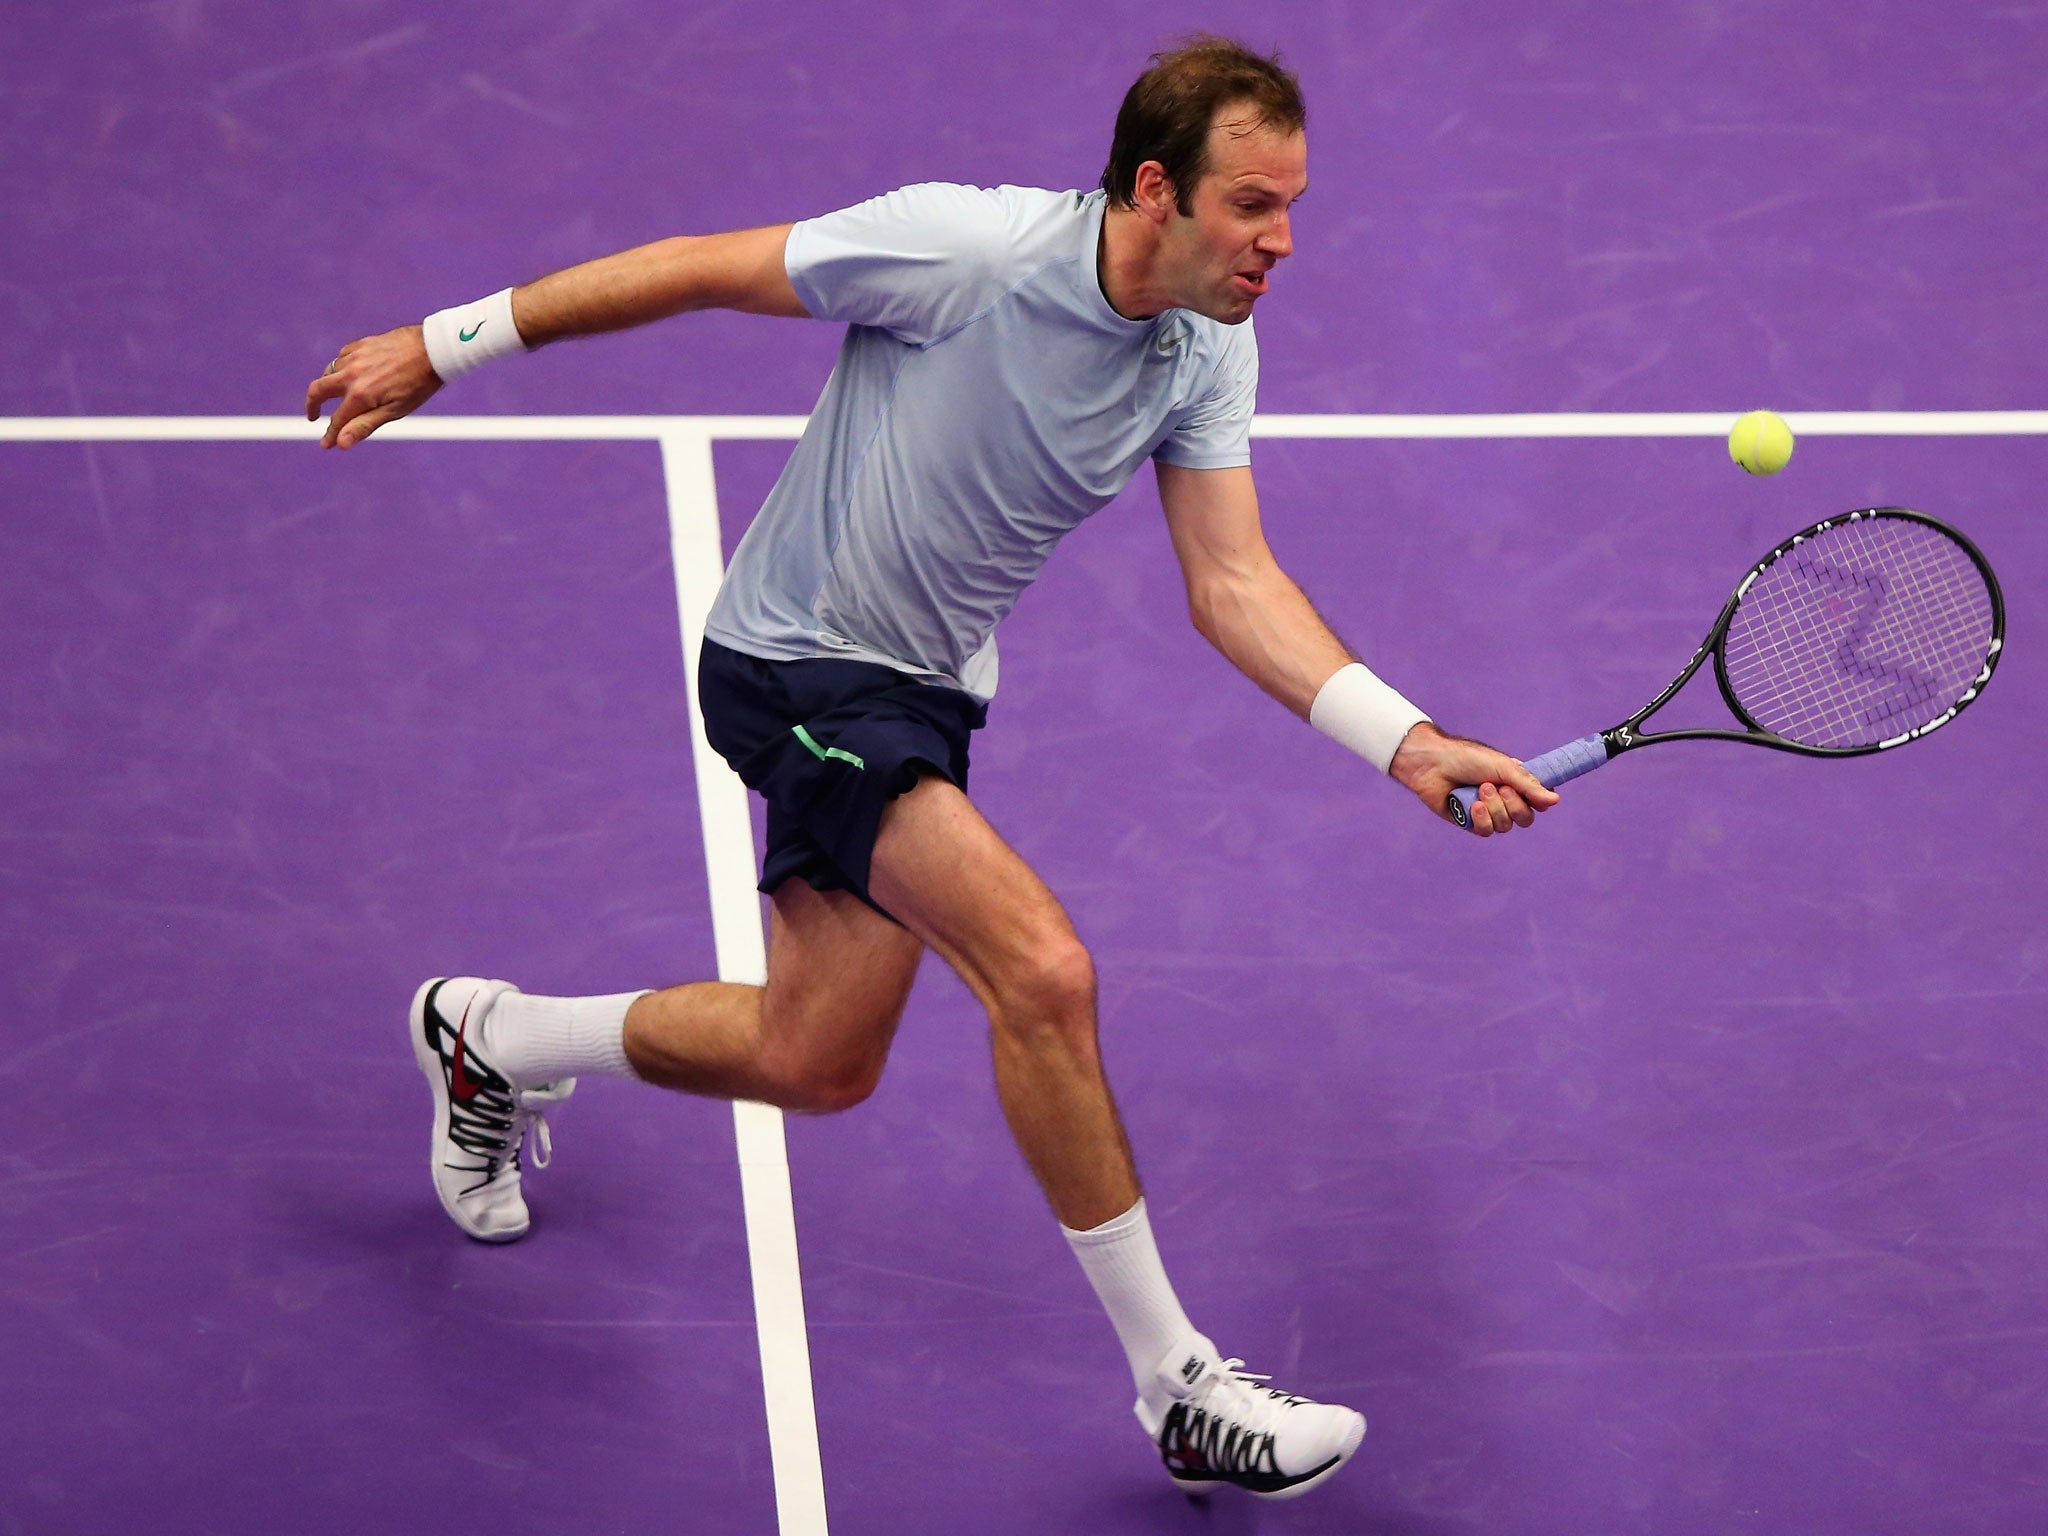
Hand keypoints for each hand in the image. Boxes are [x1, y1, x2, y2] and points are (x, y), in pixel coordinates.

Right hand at [304, 326, 440, 448]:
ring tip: (333, 394)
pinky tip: (348, 372)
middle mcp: (351, 375)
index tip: (327, 445)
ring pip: (329, 371)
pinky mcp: (360, 344)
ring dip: (327, 385)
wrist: (433, 349)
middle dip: (312, 405)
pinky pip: (341, 357)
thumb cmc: (418, 385)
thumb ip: (364, 425)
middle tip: (314, 416)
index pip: (337, 420)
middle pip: (318, 390)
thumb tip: (340, 443)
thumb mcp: (395, 411)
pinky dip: (340, 367)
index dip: (331, 435)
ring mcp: (354, 357)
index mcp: (360, 395)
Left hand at [1388, 721, 1559, 836]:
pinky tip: (1472, 805)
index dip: (1538, 801)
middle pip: (1525, 818)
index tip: (1532, 794)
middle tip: (1499, 788)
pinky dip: (1482, 819)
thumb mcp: (1503, 767)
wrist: (1433, 763)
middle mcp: (1503, 799)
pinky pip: (1486, 831)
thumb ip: (1529, 785)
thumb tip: (1555, 801)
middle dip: (1514, 805)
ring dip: (1495, 809)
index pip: (1537, 801)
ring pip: (1505, 826)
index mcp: (1514, 783)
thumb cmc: (1468, 758)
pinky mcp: (1469, 822)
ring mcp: (1486, 812)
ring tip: (1480, 790)